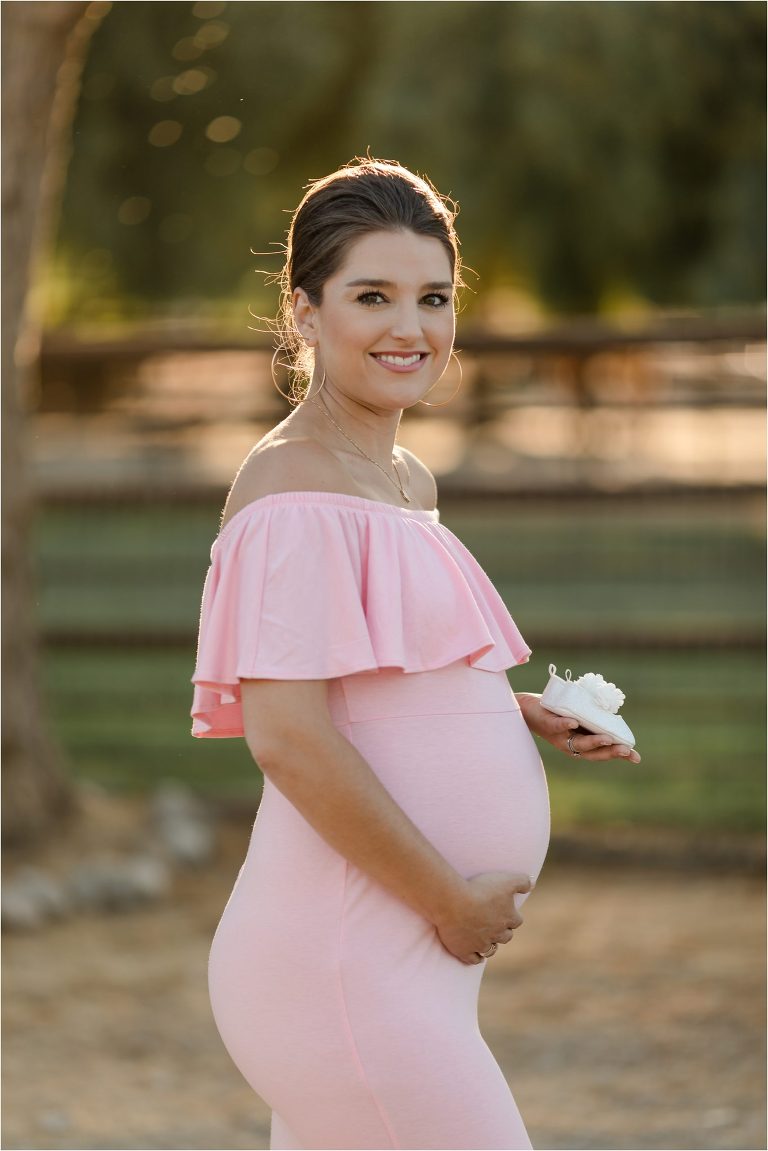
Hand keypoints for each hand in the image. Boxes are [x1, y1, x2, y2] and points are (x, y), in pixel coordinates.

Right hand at [434, 871, 532, 964]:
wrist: (453, 902)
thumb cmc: (479, 889)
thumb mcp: (506, 880)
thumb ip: (522, 881)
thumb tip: (533, 885)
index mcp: (508, 918)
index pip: (516, 921)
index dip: (511, 916)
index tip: (506, 912)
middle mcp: (497, 934)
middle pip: (505, 936)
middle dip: (502, 932)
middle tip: (495, 926)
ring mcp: (481, 944)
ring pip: (491, 950)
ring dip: (490, 946)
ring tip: (487, 941)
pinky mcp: (465, 950)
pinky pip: (474, 959)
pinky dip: (476, 958)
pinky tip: (476, 956)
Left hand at [517, 692, 641, 763]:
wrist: (527, 708)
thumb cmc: (556, 714)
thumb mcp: (578, 718)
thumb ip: (592, 720)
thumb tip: (614, 715)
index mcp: (581, 744)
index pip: (603, 752)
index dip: (619, 755)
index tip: (636, 757)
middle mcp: (571, 745)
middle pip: (593, 752)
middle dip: (611, 752)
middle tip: (626, 751)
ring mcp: (560, 737)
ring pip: (578, 743)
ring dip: (594, 741)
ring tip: (607, 738)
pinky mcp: (547, 724)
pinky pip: (557, 726)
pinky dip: (565, 724)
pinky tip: (574, 722)